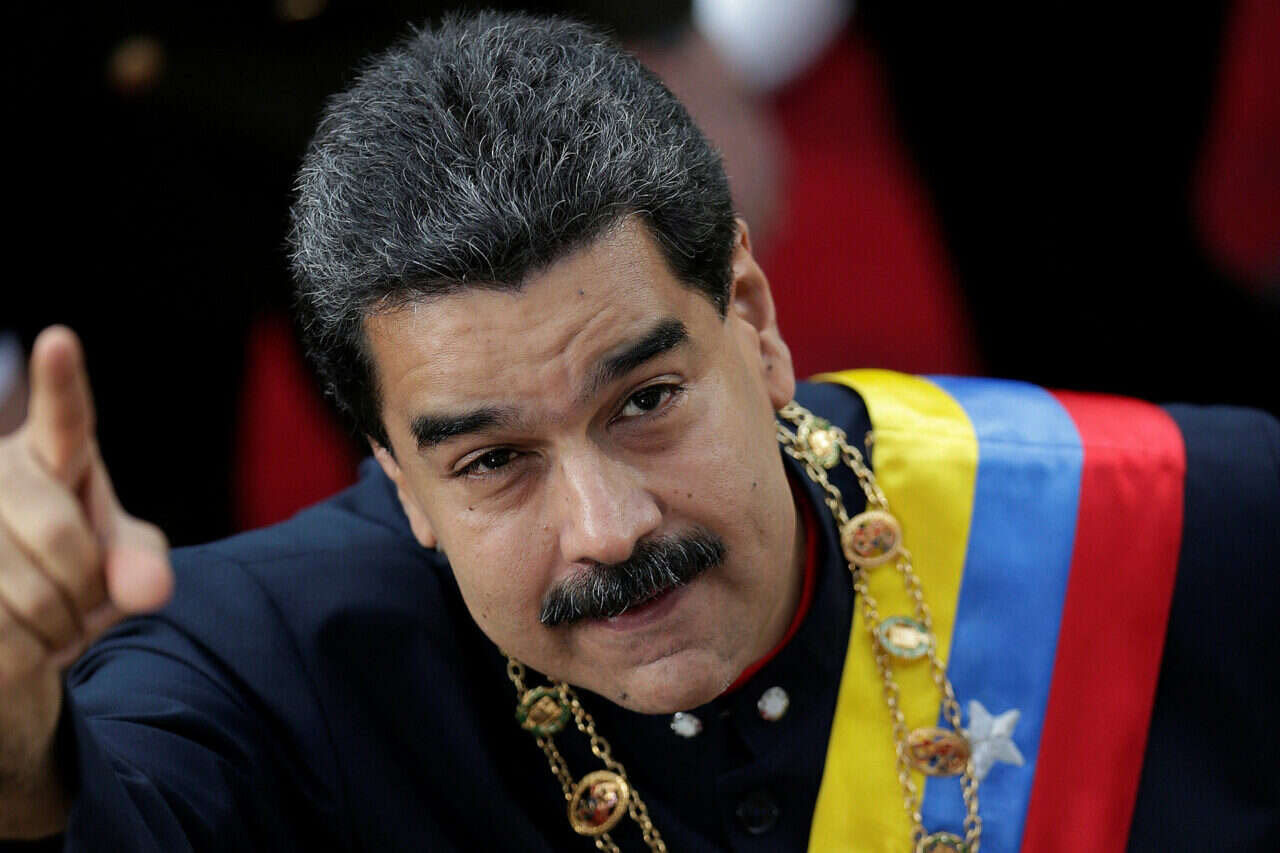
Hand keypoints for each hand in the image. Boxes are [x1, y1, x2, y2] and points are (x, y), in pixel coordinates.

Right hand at [0, 326, 172, 836]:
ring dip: (57, 630)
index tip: (59, 340)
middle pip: (58, 535)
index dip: (60, 381)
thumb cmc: (75, 572)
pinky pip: (1, 637)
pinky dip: (26, 659)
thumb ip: (143, 562)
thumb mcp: (122, 559)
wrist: (20, 629)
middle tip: (86, 605)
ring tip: (52, 625)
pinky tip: (23, 645)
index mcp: (52, 453)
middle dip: (88, 588)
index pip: (65, 416)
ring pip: (27, 593)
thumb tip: (149, 589)